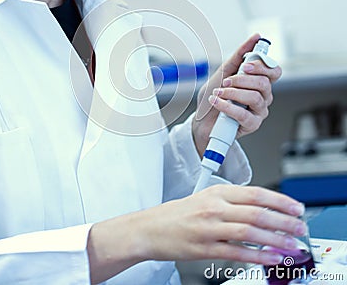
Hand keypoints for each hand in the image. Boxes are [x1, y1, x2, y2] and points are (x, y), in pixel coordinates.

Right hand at [87, 185, 305, 283]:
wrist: (151, 228)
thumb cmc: (178, 213)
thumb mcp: (205, 198)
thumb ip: (232, 202)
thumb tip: (262, 210)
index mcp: (216, 191)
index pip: (255, 193)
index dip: (279, 201)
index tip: (295, 207)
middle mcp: (214, 207)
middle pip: (257, 212)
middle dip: (284, 221)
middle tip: (300, 227)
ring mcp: (209, 228)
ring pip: (250, 232)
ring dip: (276, 240)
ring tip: (293, 245)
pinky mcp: (205, 248)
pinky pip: (237, 252)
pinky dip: (258, 256)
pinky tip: (272, 259)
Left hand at [192, 34, 281, 156]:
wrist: (201, 120)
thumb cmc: (214, 96)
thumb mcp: (223, 72)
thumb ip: (239, 56)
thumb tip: (255, 37)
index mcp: (258, 82)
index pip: (274, 71)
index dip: (263, 66)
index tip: (246, 65)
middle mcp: (263, 96)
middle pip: (264, 83)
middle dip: (242, 79)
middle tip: (226, 80)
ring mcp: (258, 111)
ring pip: (255, 97)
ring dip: (232, 92)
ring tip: (218, 92)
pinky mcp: (251, 125)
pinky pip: (244, 114)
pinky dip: (227, 106)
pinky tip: (217, 102)